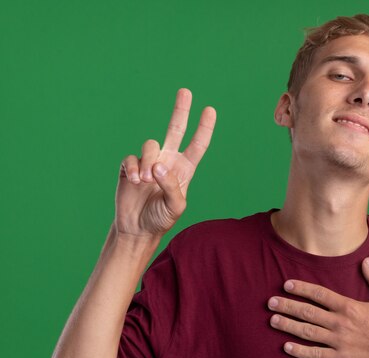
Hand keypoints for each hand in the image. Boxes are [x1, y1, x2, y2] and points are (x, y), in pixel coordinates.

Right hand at [115, 88, 216, 237]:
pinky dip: (134, 169)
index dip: (204, 128)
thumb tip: (159, 165)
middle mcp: (168, 161)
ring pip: (150, 144)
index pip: (197, 145)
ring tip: (147, 181)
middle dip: (180, 110)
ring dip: (149, 161)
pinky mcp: (130, 167)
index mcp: (184, 169)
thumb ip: (172, 186)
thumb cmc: (161, 218)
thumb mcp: (175, 207)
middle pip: (175, 129)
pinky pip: (131, 158)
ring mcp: (148, 162)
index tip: (210, 109)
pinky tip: (136, 182)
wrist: (137, 228)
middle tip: (186, 91)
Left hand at [267, 257, 368, 357]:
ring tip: (273, 320)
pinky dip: (299, 351)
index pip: (319, 294)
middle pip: (307, 312)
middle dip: (287, 306)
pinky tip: (286, 347)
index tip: (286, 285)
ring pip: (307, 332)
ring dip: (288, 325)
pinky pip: (315, 354)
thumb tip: (366, 261)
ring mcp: (338, 341)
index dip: (301, 289)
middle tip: (270, 302)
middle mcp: (340, 323)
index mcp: (349, 307)